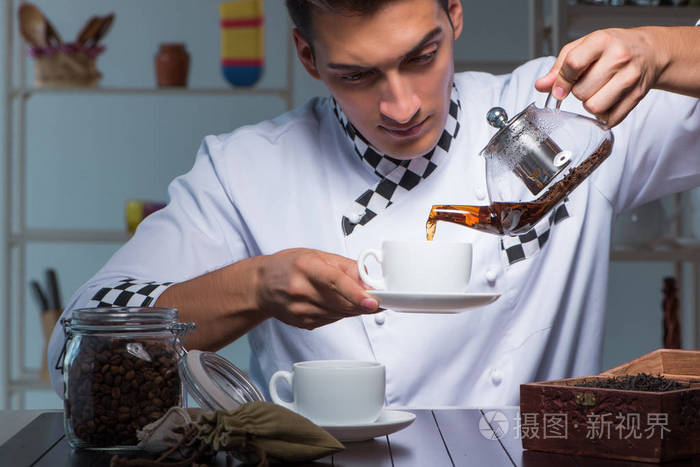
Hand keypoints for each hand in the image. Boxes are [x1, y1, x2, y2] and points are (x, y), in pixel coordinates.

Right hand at [254, 248, 379, 329]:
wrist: (261, 285)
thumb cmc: (288, 266)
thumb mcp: (317, 255)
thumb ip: (346, 267)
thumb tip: (369, 281)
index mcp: (306, 267)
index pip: (336, 282)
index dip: (356, 294)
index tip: (373, 301)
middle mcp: (301, 289)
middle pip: (340, 302)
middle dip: (363, 304)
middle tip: (376, 300)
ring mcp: (300, 309)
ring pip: (339, 314)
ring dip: (352, 308)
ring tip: (349, 297)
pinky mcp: (302, 323)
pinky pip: (331, 320)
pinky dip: (339, 313)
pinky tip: (331, 303)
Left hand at [535, 27, 665, 126]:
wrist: (649, 51)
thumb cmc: (612, 48)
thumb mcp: (583, 47)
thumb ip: (559, 67)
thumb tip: (541, 85)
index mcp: (602, 41)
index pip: (573, 65)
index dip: (561, 81)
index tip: (560, 88)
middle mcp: (619, 57)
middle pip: (581, 91)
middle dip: (578, 92)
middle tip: (587, 83)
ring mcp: (630, 77)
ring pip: (594, 107)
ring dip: (589, 104)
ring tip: (596, 92)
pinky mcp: (637, 96)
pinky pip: (609, 118)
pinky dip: (603, 115)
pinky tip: (607, 101)